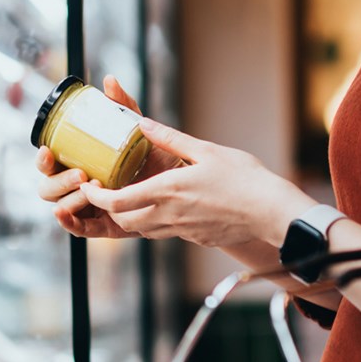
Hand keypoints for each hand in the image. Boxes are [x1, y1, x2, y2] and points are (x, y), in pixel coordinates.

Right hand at [35, 76, 179, 238]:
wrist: (183, 185)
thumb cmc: (157, 157)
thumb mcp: (139, 132)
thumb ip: (124, 108)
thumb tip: (110, 81)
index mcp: (80, 163)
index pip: (51, 163)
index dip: (43, 159)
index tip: (48, 149)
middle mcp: (79, 186)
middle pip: (49, 187)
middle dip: (58, 180)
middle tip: (81, 173)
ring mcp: (90, 208)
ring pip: (62, 206)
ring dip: (70, 198)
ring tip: (89, 188)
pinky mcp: (104, 226)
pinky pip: (80, 229)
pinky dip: (69, 223)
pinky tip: (64, 214)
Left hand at [77, 118, 311, 247]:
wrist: (271, 213)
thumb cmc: (244, 179)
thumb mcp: (205, 150)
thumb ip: (171, 138)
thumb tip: (142, 123)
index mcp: (167, 192)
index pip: (116, 203)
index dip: (95, 197)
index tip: (89, 186)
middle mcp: (170, 216)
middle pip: (124, 221)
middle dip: (110, 209)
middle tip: (107, 192)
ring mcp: (183, 231)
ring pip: (144, 230)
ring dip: (133, 217)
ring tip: (134, 197)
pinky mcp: (197, 238)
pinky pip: (167, 233)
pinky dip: (157, 222)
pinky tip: (169, 207)